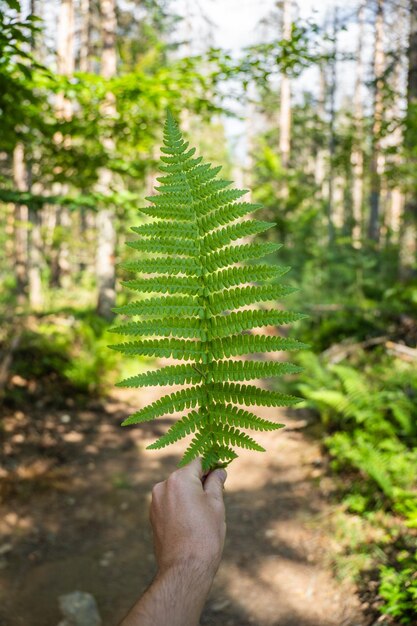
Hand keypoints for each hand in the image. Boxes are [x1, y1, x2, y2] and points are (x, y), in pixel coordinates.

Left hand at [150, 458, 226, 577]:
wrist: (184, 569)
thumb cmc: (204, 535)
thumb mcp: (216, 505)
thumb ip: (216, 483)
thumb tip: (219, 471)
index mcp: (179, 479)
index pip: (198, 462)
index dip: (212, 466)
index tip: (222, 473)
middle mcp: (163, 486)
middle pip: (186, 476)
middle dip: (200, 482)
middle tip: (216, 498)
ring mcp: (155, 502)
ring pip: (178, 490)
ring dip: (190, 495)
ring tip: (204, 515)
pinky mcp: (153, 516)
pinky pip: (170, 503)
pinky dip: (181, 507)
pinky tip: (191, 523)